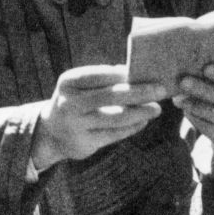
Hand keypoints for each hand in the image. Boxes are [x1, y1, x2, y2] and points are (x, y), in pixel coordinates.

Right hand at [31, 65, 166, 169]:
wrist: (52, 132)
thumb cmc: (75, 101)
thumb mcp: (80, 86)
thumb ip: (103, 79)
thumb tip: (134, 72)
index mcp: (68, 82)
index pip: (100, 74)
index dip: (124, 74)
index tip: (146, 72)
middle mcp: (70, 103)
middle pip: (111, 96)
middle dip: (139, 92)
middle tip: (161, 89)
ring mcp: (77, 124)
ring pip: (116, 117)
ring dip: (140, 112)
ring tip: (157, 108)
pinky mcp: (85, 142)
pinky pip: (115, 134)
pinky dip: (132, 127)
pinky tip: (144, 121)